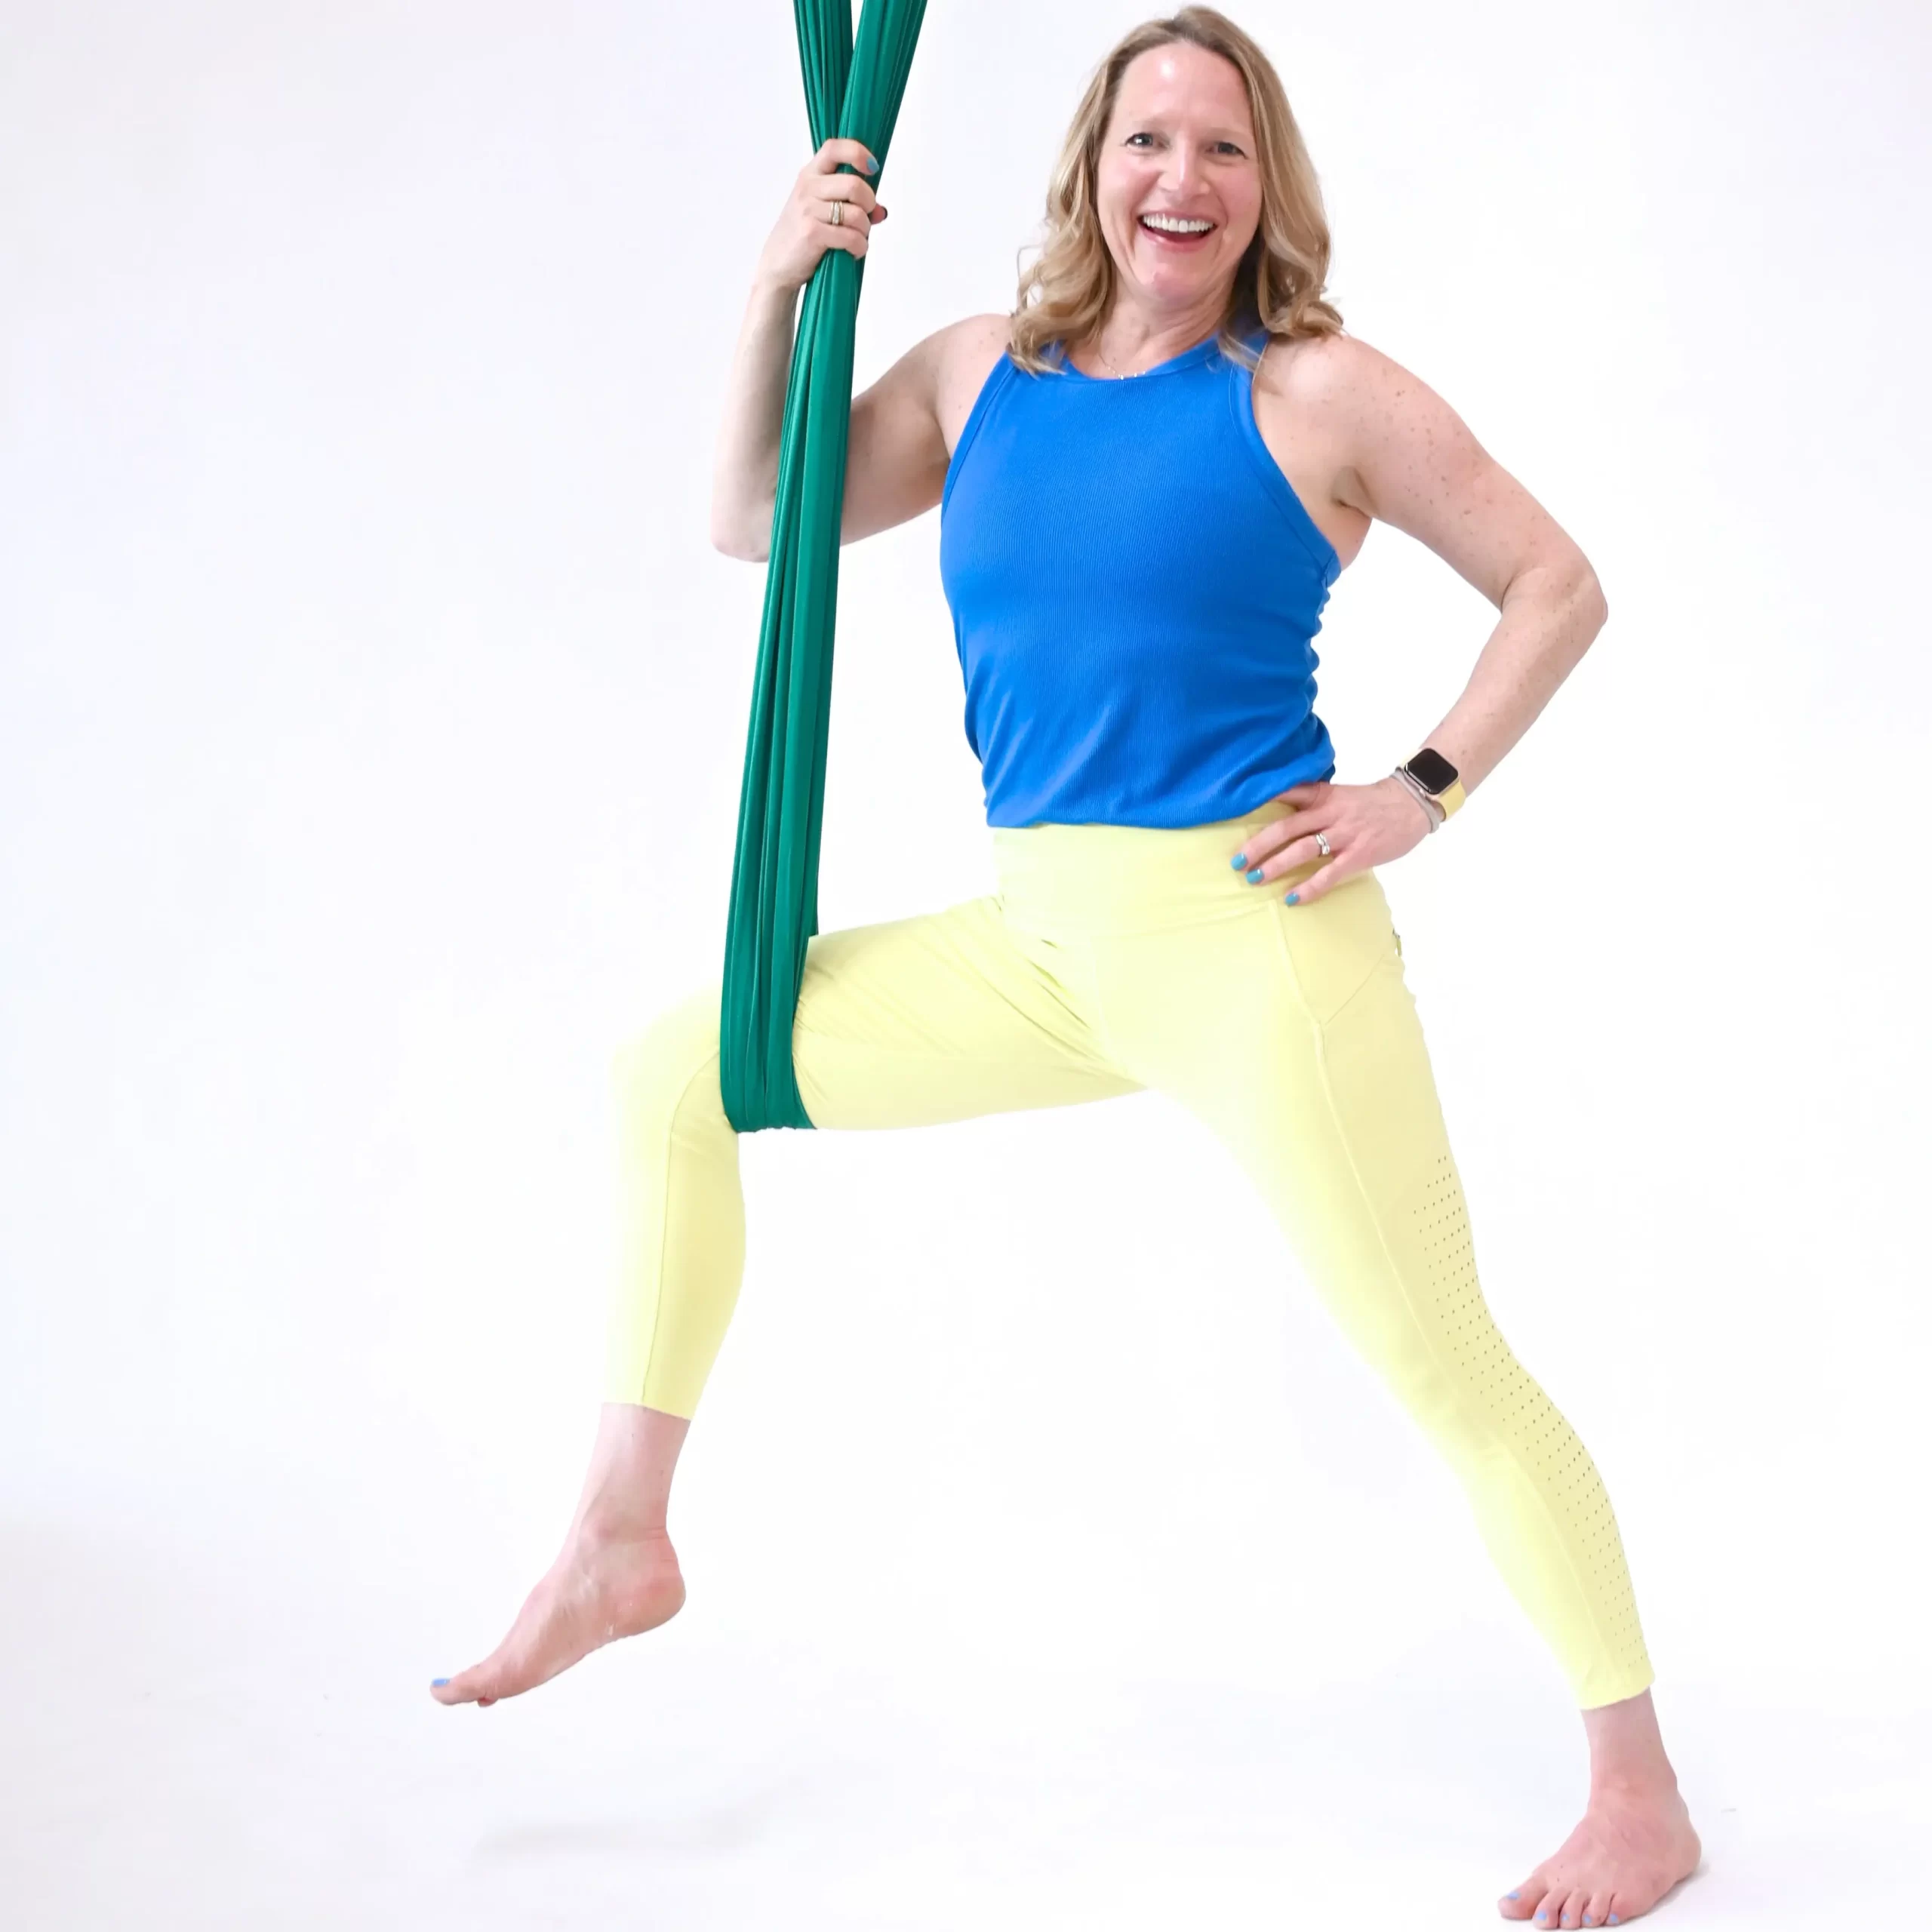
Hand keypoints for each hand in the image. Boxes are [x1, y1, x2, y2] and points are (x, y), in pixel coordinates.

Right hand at [754, 137, 888, 296]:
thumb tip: (881, 211)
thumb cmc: (803, 236)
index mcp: (811, 175)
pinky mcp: (811, 233)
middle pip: (854, 184)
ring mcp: (808, 209)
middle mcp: (808, 187)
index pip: (835, 148)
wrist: (777, 266)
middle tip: (865, 217)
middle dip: (869, 203)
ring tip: (858, 238)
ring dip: (865, 230)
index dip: (858, 153)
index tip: (872, 168)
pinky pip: (850, 237)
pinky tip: (854, 251)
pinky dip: (859, 247)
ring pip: (856, 213)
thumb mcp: (823, 212)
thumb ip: (851, 205)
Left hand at [1233, 776, 1434, 904]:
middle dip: (1259, 845)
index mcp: (1323, 795)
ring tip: (1255, 879)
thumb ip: (1313, 803)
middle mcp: (1330, 813)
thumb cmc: (1371, 803)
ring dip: (1276, 865)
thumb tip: (1279, 816)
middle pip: (1287, 828)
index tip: (1235, 815)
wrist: (1411, 803)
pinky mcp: (1359, 854)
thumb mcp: (1339, 794)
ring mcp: (1344, 834)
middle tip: (1237, 862)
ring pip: (1303, 850)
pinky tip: (1292, 899)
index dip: (1261, 803)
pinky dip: (1309, 888)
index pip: (1287, 793)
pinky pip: (1329, 874)